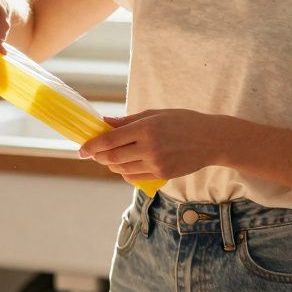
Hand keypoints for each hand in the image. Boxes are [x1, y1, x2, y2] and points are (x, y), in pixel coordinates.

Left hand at [79, 109, 222, 181]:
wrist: (211, 140)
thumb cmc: (182, 121)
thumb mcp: (155, 114)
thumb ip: (128, 120)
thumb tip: (104, 122)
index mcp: (146, 128)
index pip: (110, 140)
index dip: (92, 145)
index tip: (81, 149)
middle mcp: (150, 147)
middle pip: (112, 157)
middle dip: (98, 156)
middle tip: (91, 153)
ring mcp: (156, 163)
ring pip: (121, 168)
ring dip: (110, 164)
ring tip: (108, 157)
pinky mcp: (162, 174)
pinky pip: (134, 177)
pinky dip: (124, 171)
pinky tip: (124, 164)